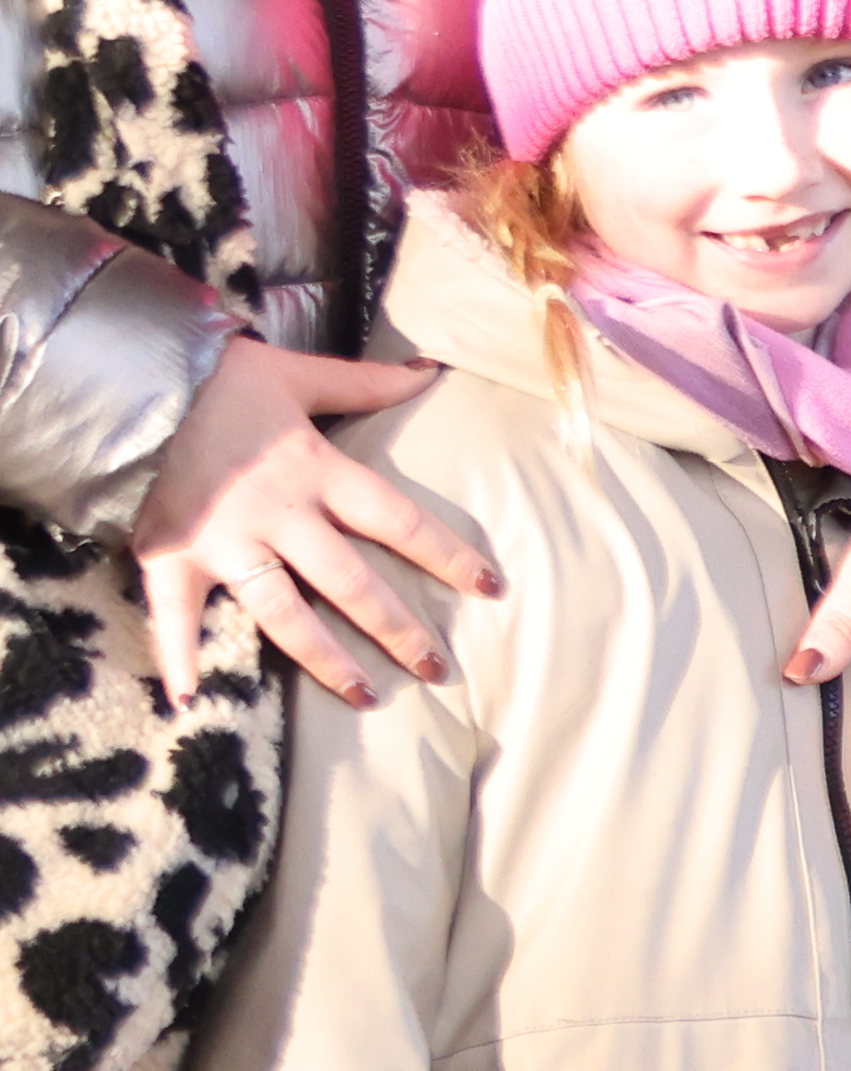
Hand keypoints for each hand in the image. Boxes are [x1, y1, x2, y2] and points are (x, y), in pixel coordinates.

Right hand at [125, 341, 475, 708]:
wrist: (139, 383)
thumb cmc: (226, 381)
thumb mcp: (302, 375)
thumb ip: (369, 383)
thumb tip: (431, 369)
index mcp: (318, 472)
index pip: (399, 521)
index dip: (448, 556)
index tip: (491, 589)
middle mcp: (278, 514)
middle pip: (350, 582)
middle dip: (397, 629)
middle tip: (436, 669)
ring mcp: (223, 541)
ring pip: (285, 613)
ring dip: (325, 660)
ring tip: (365, 697)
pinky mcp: (170, 554)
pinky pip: (174, 615)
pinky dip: (179, 657)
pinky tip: (192, 701)